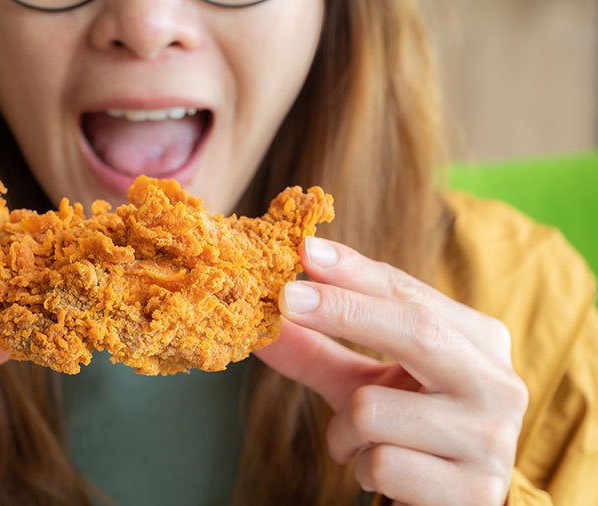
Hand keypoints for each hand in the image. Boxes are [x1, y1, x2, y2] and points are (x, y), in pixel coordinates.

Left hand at [255, 237, 528, 505]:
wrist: (449, 504)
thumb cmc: (406, 432)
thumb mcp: (362, 384)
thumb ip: (316, 349)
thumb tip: (261, 319)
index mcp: (480, 343)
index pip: (411, 295)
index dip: (355, 273)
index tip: (305, 252)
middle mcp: (498, 384)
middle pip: (414, 330)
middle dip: (341, 312)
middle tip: (285, 300)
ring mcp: (492, 440)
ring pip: (374, 410)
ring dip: (344, 431)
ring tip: (361, 444)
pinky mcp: (472, 491)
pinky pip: (380, 464)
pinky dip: (361, 469)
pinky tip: (384, 474)